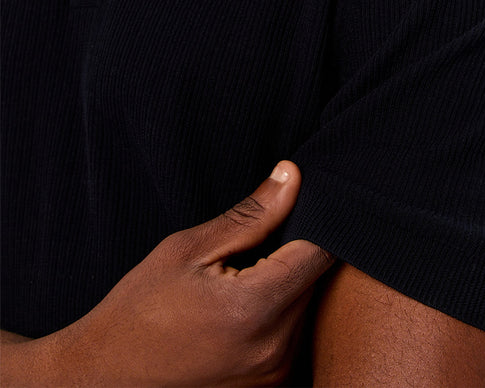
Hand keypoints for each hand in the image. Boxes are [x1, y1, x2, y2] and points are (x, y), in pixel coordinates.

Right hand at [1, 161, 333, 386]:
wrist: (105, 375)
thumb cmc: (139, 308)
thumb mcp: (188, 249)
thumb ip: (250, 216)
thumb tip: (292, 176)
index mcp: (255, 309)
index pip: (320, 251)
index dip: (314, 219)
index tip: (295, 206)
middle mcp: (276, 348)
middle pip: (315, 277)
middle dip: (294, 250)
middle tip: (251, 246)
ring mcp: (276, 374)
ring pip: (306, 303)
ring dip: (286, 281)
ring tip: (239, 278)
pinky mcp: (271, 384)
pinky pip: (293, 331)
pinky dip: (278, 310)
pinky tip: (240, 307)